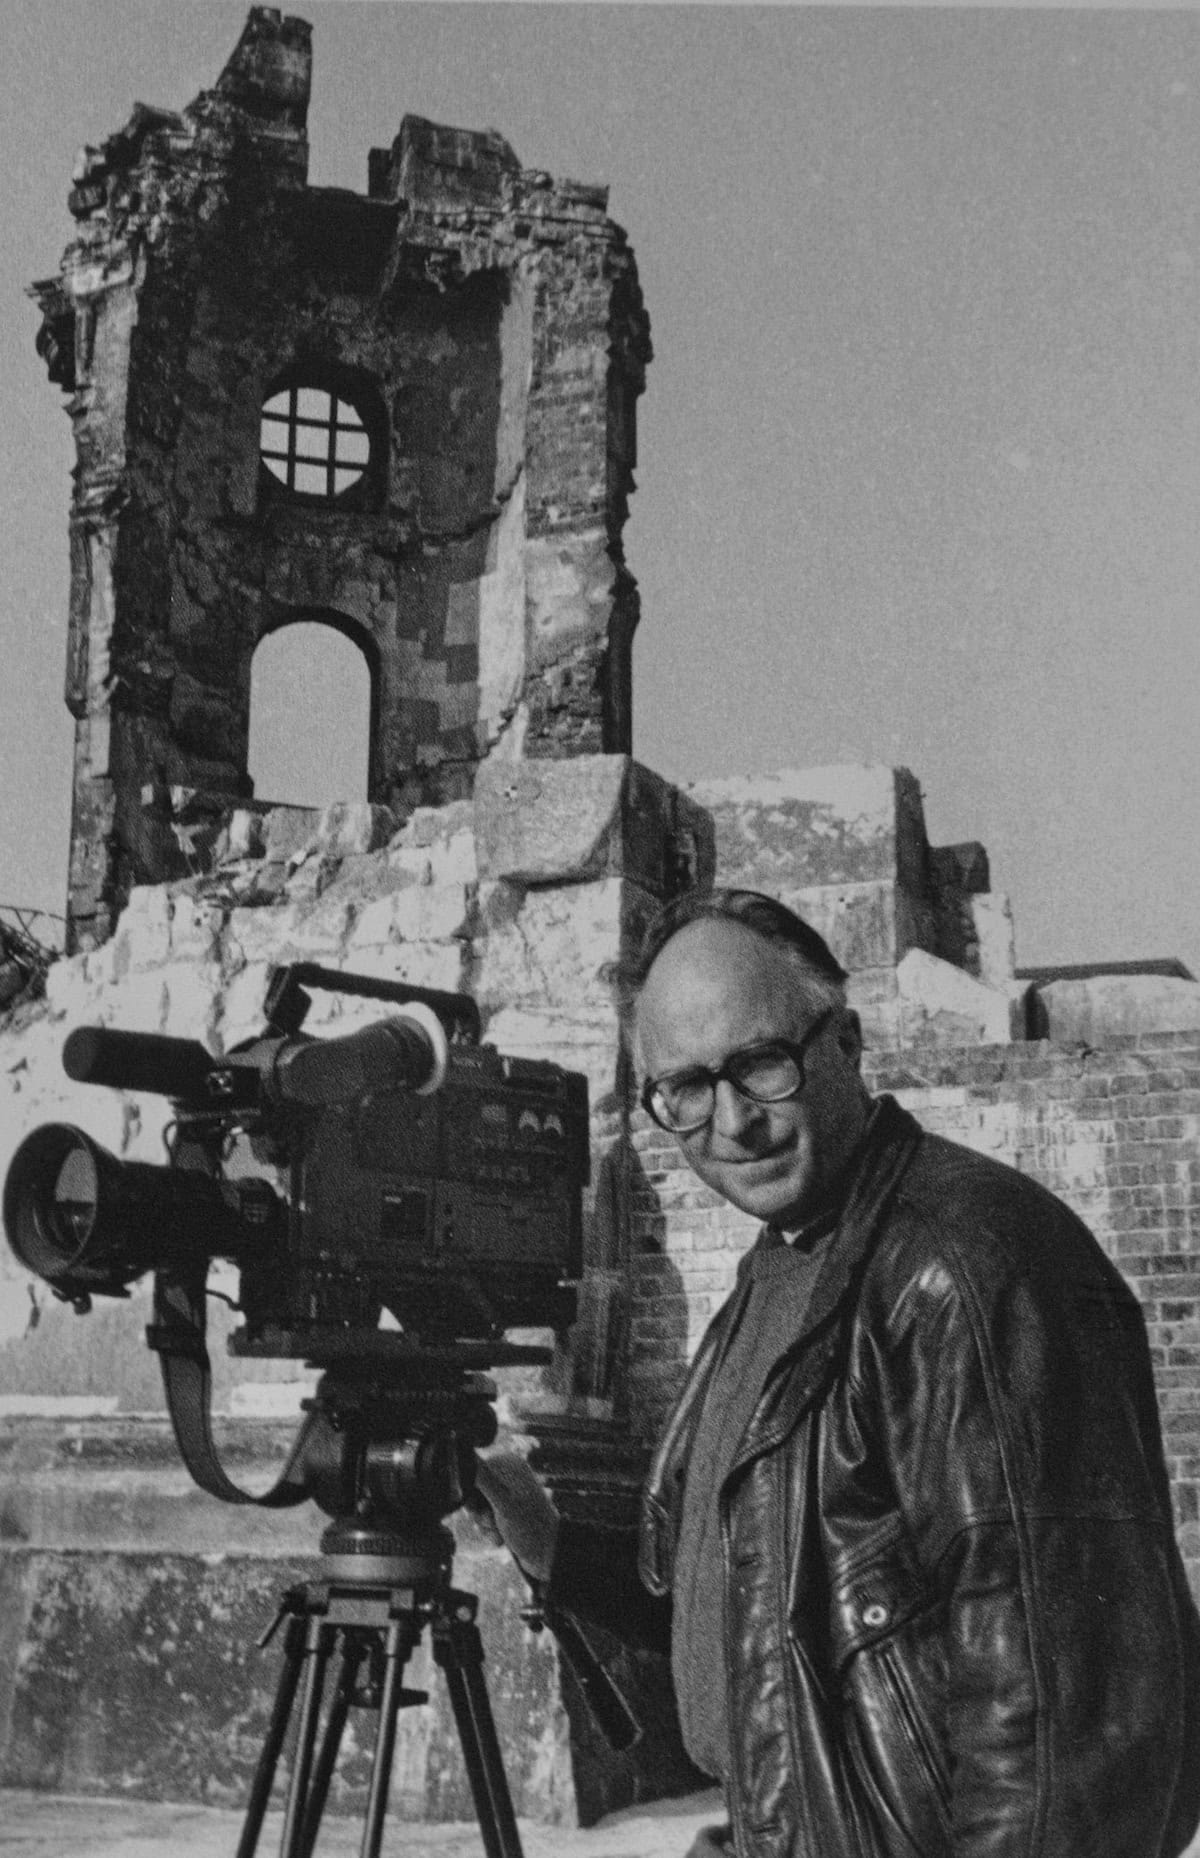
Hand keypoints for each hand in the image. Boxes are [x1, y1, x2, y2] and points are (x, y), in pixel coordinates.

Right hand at [472, 1447, 559, 1583]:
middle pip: (473, 1490)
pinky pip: (486, 1517)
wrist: (549, 1557)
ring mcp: (508, 1492)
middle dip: (477, 1512)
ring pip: (478, 1506)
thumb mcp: (503, 1503)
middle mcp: (508, 1474)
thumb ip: (483, 1478)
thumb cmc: (530, 1529)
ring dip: (484, 1524)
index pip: (471, 1471)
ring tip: (498, 1533)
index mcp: (509, 1463)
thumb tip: (465, 1452)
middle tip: (490, 1521)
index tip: (476, 1508)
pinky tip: (500, 1539)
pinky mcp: (507, 1509)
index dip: (469, 1494)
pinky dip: (489, 1530)